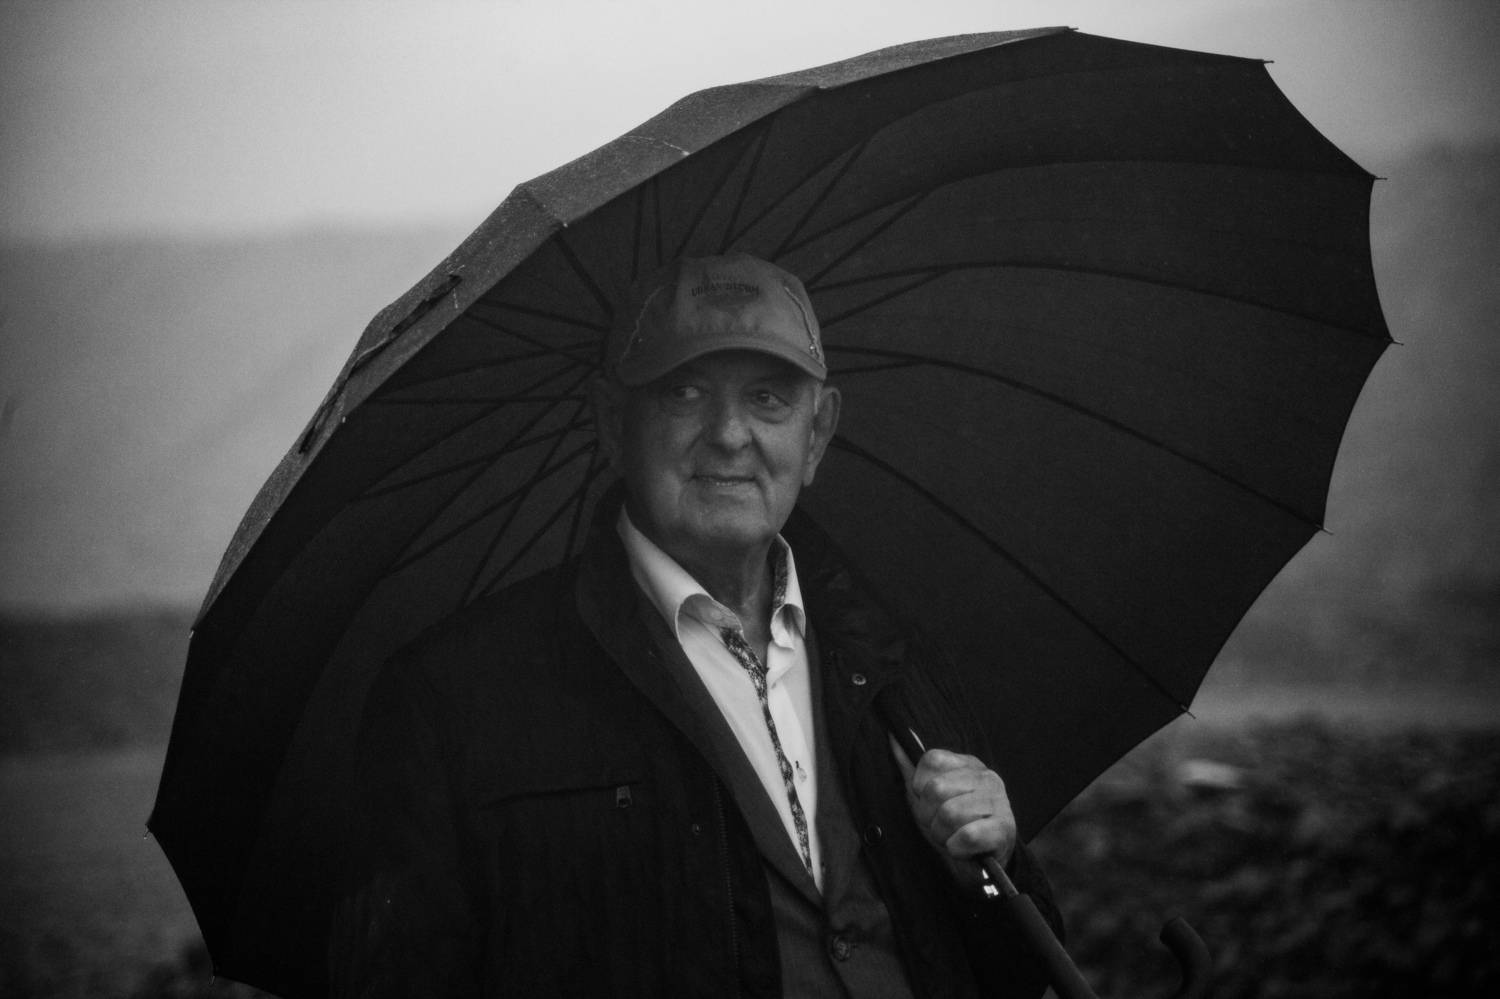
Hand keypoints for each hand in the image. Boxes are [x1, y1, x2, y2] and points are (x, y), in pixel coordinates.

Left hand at [890, 735, 1016, 866]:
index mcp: (968, 764)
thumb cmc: (952, 825)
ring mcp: (999, 802)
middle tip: (938, 825)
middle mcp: (986, 777)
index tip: (929, 802)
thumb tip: (893, 737)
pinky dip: (957, 848)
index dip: (920, 787)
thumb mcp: (928, 796)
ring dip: (942, 834)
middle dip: (928, 816)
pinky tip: (963, 848)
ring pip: (950, 813)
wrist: (983, 861)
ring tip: (951, 836)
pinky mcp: (1004, 829)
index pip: (931, 759)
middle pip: (936, 789)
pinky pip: (967, 835)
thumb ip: (910, 767)